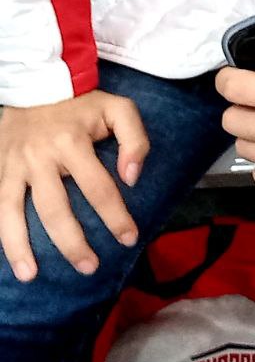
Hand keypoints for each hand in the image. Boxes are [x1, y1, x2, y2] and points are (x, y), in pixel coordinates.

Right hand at [0, 90, 147, 281]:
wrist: (36, 85)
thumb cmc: (83, 104)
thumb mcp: (119, 109)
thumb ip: (135, 140)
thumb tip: (132, 178)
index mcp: (73, 143)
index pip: (99, 188)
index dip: (115, 216)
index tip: (128, 238)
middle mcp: (41, 157)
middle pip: (56, 209)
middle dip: (73, 242)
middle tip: (90, 267)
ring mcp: (15, 165)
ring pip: (15, 212)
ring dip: (22, 247)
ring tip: (32, 275)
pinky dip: (1, 234)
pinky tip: (11, 258)